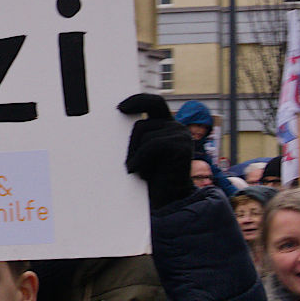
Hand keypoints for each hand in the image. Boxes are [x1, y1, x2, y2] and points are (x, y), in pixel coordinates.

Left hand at [118, 93, 193, 209]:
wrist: (171, 199)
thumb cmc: (154, 177)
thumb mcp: (144, 152)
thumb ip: (140, 136)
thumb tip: (118, 121)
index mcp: (168, 125)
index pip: (154, 102)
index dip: (138, 100)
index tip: (120, 107)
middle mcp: (177, 127)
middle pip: (143, 123)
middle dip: (131, 141)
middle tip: (124, 156)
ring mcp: (181, 135)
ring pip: (144, 133)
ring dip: (135, 153)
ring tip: (138, 170)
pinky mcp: (181, 146)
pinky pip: (151, 144)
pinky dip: (140, 158)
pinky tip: (136, 170)